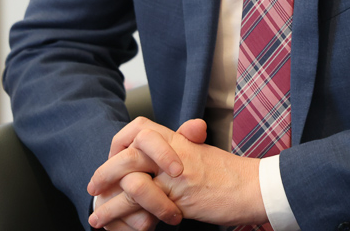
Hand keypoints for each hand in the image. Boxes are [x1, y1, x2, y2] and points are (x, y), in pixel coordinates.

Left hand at [88, 117, 267, 228]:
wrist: (255, 188)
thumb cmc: (231, 175)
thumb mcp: (203, 154)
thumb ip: (183, 149)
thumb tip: (171, 150)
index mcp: (179, 138)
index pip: (139, 129)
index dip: (120, 144)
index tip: (111, 159)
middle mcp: (175, 152)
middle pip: (128, 154)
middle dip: (105, 172)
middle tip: (94, 187)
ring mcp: (176, 175)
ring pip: (131, 181)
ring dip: (108, 202)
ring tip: (96, 216)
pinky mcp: (179, 198)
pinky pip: (144, 205)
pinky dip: (123, 216)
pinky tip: (114, 226)